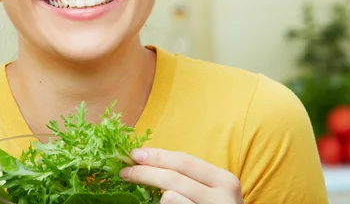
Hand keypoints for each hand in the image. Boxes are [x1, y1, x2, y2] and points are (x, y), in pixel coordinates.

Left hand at [119, 147, 243, 203]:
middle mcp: (222, 196)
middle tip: (125, 171)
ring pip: (169, 196)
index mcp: (224, 180)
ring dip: (155, 195)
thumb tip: (148, 159)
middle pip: (173, 176)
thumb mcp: (210, 190)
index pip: (184, 160)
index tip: (135, 153)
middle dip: (145, 171)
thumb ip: (188, 176)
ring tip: (149, 196)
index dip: (157, 155)